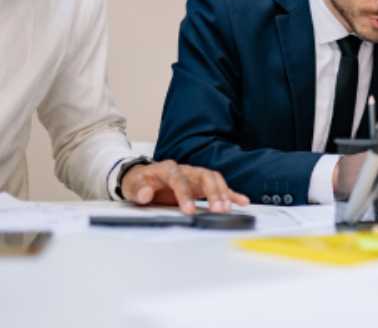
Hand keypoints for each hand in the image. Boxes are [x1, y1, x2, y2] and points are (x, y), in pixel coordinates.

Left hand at [121, 160, 249, 214]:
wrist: (142, 178)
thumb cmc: (139, 182)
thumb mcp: (132, 186)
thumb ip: (139, 190)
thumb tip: (146, 193)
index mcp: (168, 169)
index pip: (179, 179)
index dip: (185, 194)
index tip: (189, 210)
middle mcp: (186, 170)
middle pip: (204, 176)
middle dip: (212, 192)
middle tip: (217, 209)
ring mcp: (196, 176)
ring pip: (214, 179)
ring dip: (223, 194)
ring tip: (226, 209)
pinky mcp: (202, 184)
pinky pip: (219, 187)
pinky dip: (231, 194)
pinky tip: (242, 202)